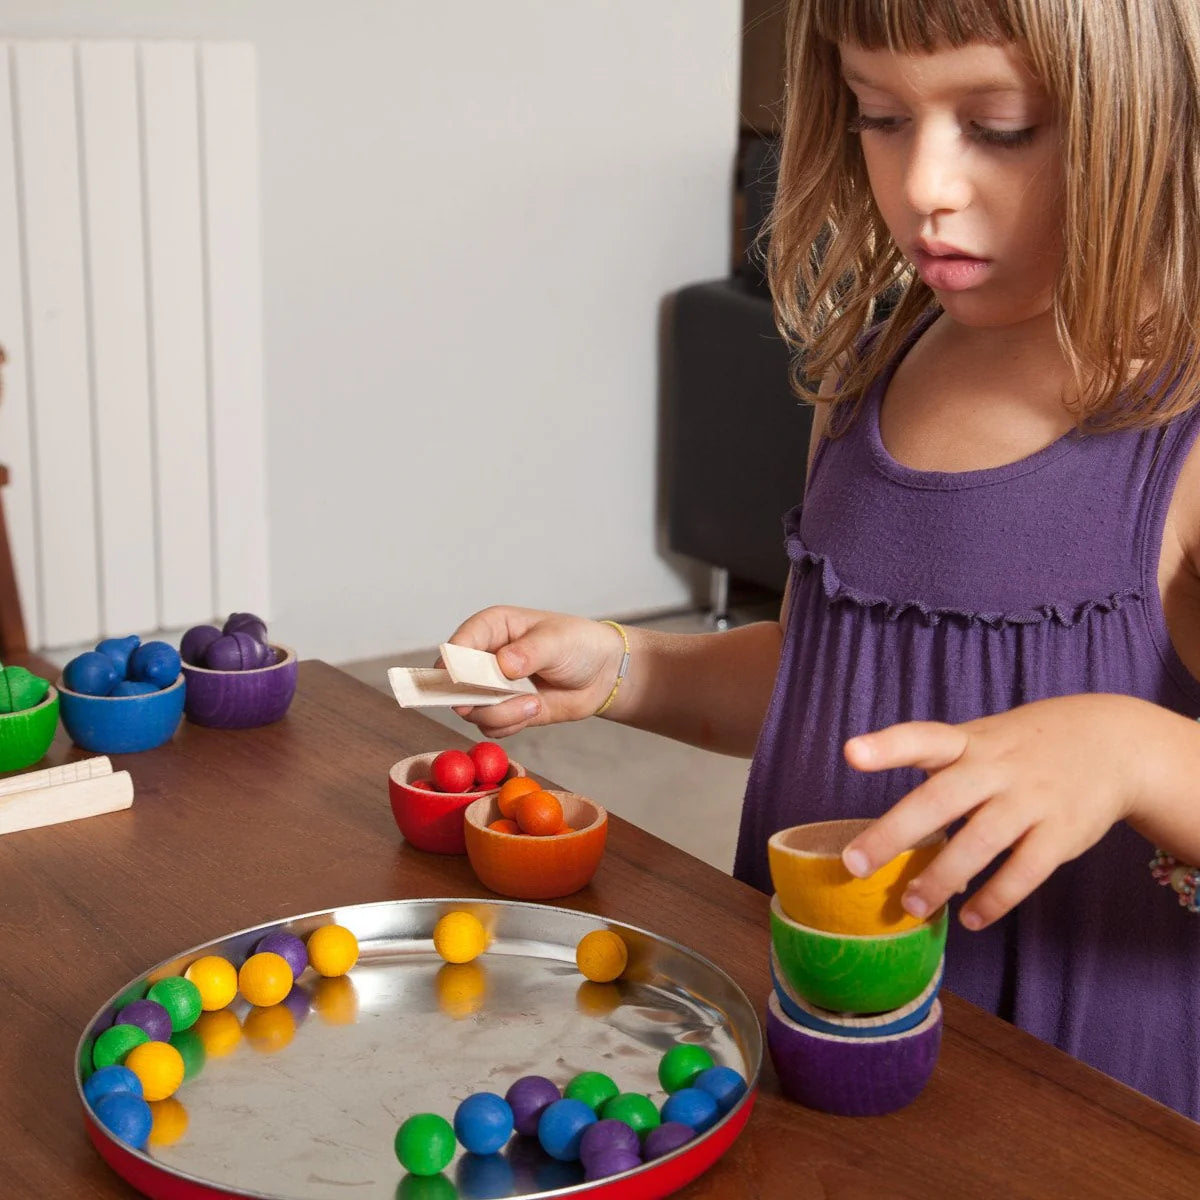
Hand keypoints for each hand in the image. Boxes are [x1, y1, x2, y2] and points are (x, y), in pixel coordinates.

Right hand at [441, 606, 626, 737]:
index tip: (461, 680)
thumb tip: (502, 664)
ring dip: (501, 713)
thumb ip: (529, 652)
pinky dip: (509, 725)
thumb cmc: (578, 645)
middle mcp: (485, 657)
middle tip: (496, 700)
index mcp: (492, 628)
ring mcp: (492, 686)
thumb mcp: (556, 641)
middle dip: (474, 697)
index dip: (454, 663)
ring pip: (472, 710)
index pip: (459, 644)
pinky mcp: (504, 710)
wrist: (601, 674)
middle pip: (456, 683)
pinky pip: (490, 726)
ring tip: (533, 703)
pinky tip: (535, 709)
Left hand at [839, 695, 1159, 930]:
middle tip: (854, 864)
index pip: (923, 738)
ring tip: (911, 905)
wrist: (1112, 743)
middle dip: (894, 833)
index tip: (850, 753)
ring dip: (941, 878)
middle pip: (940, 800)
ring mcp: (1030, 800)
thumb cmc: (1021, 749)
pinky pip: (1024, 872)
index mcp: (967, 743)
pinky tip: (971, 917)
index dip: (887, 746)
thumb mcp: (981, 742)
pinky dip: (996, 899)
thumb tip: (904, 844)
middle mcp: (995, 768)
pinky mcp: (1061, 833)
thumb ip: (943, 780)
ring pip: (979, 843)